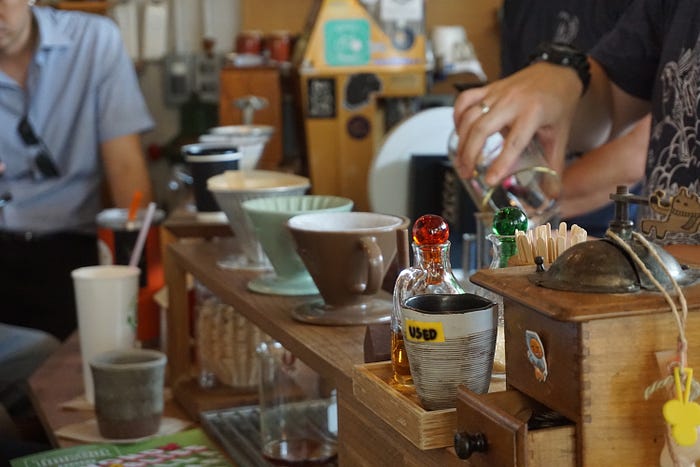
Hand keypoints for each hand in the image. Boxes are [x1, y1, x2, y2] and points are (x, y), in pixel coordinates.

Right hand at [452, 62, 582, 183]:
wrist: (558, 72)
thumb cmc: (558, 104)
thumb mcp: (560, 134)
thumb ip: (554, 164)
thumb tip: (552, 192)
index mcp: (534, 113)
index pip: (514, 141)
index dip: (500, 163)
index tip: (490, 180)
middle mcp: (513, 101)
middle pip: (482, 129)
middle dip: (470, 154)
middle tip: (467, 173)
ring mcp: (498, 93)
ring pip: (470, 116)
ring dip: (461, 140)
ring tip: (461, 160)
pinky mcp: (489, 88)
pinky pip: (465, 100)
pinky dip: (457, 116)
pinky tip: (459, 132)